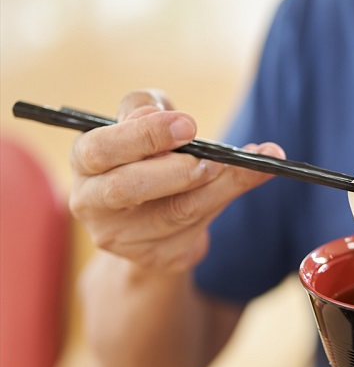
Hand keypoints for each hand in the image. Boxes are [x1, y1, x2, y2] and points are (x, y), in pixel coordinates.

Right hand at [69, 89, 284, 271]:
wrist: (149, 214)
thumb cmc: (144, 152)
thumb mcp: (142, 120)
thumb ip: (148, 109)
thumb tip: (171, 120)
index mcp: (85, 161)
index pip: (100, 149)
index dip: (144, 137)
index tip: (189, 125)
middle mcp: (92, 204)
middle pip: (127, 189)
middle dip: (177, 171)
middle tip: (214, 159)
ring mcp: (123, 238)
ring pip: (175, 213)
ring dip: (219, 186)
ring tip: (252, 162)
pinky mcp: (158, 257)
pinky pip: (198, 230)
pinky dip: (231, 197)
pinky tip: (255, 176)